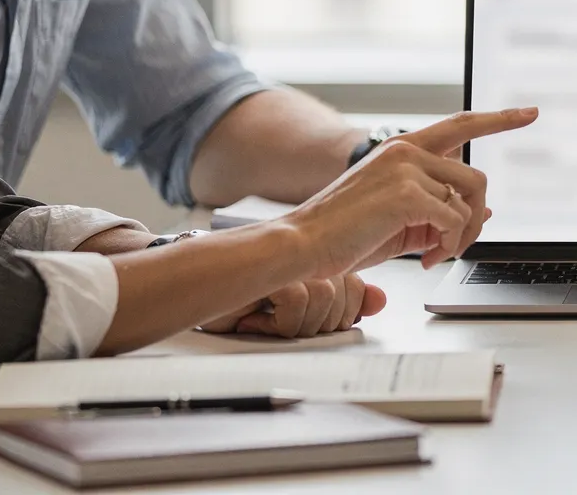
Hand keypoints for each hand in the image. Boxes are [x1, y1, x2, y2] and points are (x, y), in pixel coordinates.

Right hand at [199, 272, 388, 337]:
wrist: (197, 295)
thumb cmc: (247, 301)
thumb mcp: (305, 309)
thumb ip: (346, 302)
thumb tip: (379, 300)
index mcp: (321, 256)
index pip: (355, 288)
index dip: (339, 316)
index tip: (306, 320)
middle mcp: (310, 251)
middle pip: (344, 298)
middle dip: (316, 324)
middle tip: (284, 321)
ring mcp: (293, 253)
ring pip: (324, 300)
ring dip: (293, 325)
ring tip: (267, 318)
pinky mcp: (275, 264)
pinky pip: (297, 302)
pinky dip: (275, 323)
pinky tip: (257, 317)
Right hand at [283, 107, 536, 276]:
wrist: (302, 244)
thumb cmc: (346, 234)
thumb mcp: (402, 220)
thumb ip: (440, 209)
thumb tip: (484, 210)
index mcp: (403, 150)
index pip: (460, 125)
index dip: (499, 119)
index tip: (530, 113)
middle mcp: (407, 150)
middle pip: (475, 177)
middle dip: (476, 216)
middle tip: (456, 246)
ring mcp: (406, 168)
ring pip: (469, 200)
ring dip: (462, 235)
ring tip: (435, 255)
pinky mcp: (406, 193)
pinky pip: (454, 220)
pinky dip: (449, 245)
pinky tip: (425, 259)